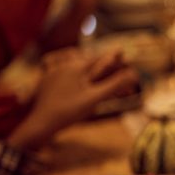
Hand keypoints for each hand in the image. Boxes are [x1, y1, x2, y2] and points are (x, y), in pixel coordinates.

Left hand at [8, 49, 138, 150]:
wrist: (40, 124)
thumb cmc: (69, 111)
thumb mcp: (94, 98)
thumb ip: (114, 85)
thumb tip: (133, 74)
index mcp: (76, 68)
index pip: (99, 58)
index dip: (112, 56)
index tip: (122, 51)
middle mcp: (64, 67)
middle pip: (88, 63)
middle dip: (101, 64)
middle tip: (113, 60)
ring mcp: (53, 75)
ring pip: (76, 70)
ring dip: (88, 70)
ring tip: (97, 70)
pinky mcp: (47, 84)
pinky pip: (65, 76)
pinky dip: (76, 77)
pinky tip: (78, 82)